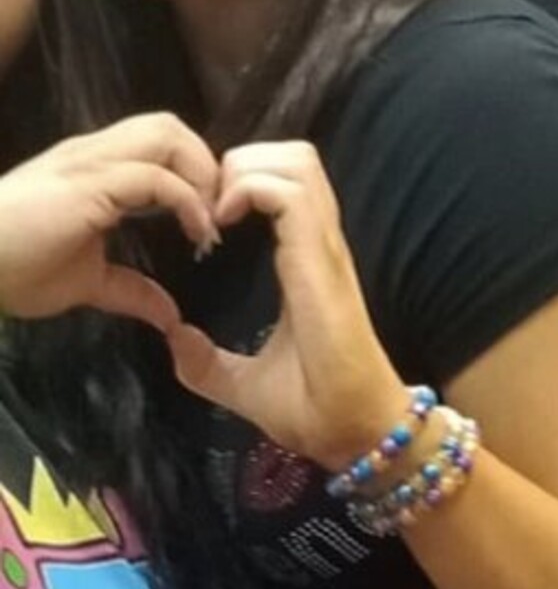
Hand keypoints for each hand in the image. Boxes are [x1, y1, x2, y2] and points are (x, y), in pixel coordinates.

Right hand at [0, 115, 219, 323]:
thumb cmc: (13, 268)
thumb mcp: (85, 284)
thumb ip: (129, 292)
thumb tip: (168, 316)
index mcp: (94, 169)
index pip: (159, 142)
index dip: (193, 174)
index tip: (207, 224)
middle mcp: (95, 153)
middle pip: (170, 126)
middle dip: (205, 164)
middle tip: (216, 215)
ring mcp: (91, 162)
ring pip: (166, 134)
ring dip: (200, 174)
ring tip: (207, 221)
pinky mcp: (90, 183)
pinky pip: (155, 175)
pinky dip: (188, 200)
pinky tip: (195, 233)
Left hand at [166, 141, 403, 467]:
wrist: (351, 433)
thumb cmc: (314, 408)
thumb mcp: (244, 384)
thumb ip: (208, 363)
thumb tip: (175, 342)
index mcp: (305, 261)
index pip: (284, 185)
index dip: (242, 181)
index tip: (205, 217)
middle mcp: (319, 245)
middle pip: (294, 155)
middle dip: (243, 160)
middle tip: (207, 203)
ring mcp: (324, 249)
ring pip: (296, 161)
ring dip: (247, 169)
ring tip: (216, 209)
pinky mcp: (321, 262)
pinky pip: (290, 194)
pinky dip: (252, 190)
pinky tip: (224, 222)